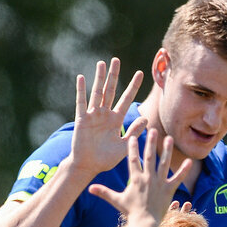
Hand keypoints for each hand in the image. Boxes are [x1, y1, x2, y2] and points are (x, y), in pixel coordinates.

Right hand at [68, 58, 148, 177]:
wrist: (88, 166)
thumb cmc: (106, 159)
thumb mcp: (124, 146)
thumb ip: (134, 132)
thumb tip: (146, 119)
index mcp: (116, 119)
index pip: (126, 99)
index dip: (133, 87)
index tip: (140, 73)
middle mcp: (105, 114)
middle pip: (110, 90)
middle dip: (114, 76)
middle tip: (116, 60)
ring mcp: (93, 115)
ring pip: (97, 92)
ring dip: (99, 78)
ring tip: (102, 63)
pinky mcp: (82, 119)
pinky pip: (81, 103)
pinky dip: (81, 90)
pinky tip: (81, 78)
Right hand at [89, 129, 189, 221]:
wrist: (144, 223)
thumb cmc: (130, 213)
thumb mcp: (116, 201)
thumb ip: (104, 192)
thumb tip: (89, 189)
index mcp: (135, 179)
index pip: (133, 159)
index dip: (132, 147)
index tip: (133, 136)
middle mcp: (147, 178)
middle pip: (149, 157)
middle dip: (150, 142)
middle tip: (153, 130)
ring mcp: (159, 183)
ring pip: (164, 163)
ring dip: (167, 150)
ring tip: (169, 138)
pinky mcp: (169, 190)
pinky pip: (178, 178)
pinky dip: (184, 170)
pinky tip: (190, 161)